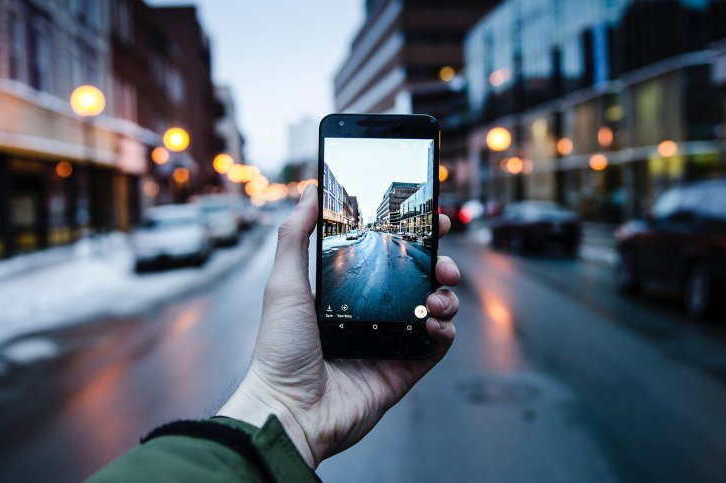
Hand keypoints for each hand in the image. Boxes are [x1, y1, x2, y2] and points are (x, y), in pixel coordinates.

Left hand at [218, 185, 460, 467]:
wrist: (288, 411)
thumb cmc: (280, 349)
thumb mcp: (284, 284)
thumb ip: (294, 236)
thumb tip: (309, 193)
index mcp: (349, 292)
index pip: (389, 256)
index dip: (414, 238)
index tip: (433, 222)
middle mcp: (372, 314)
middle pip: (419, 280)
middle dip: (440, 265)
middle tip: (444, 264)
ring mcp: (390, 342)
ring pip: (434, 309)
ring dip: (445, 297)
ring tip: (437, 298)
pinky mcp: (404, 370)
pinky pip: (437, 346)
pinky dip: (445, 331)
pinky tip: (436, 324)